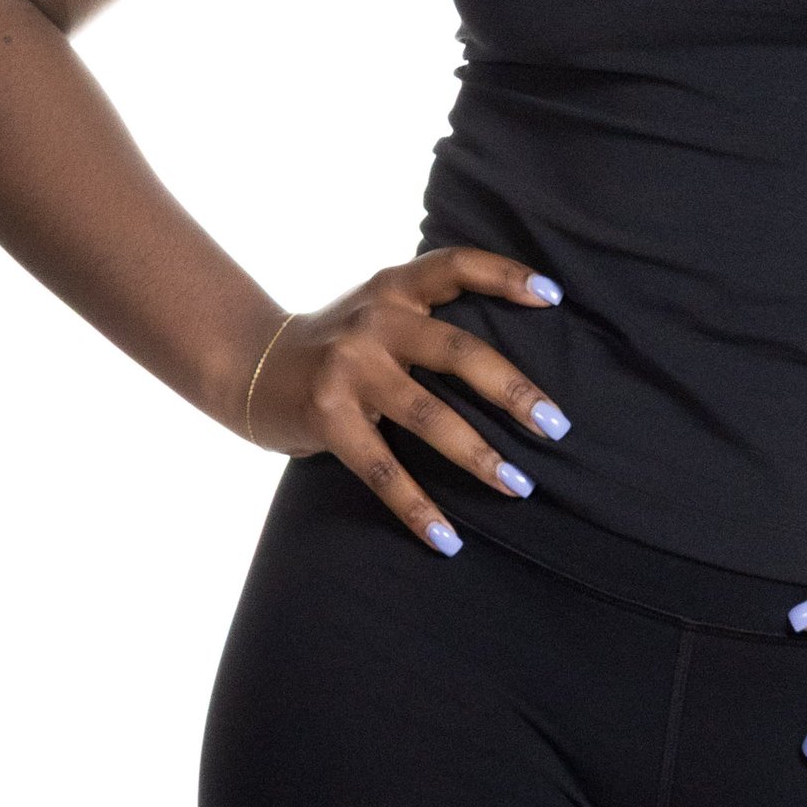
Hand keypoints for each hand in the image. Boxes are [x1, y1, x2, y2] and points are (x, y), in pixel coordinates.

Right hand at [244, 249, 570, 549]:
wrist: (249, 365)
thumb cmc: (338, 345)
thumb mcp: (378, 312)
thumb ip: (428, 319)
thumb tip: (515, 364)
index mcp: (393, 289)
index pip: (455, 266)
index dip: (504, 275)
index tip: (554, 296)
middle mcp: (374, 321)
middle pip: (456, 350)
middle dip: (512, 391)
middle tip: (557, 426)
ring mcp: (348, 368)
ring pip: (426, 415)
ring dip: (478, 455)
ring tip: (520, 486)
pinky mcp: (326, 416)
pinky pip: (381, 470)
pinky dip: (418, 509)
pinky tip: (447, 540)